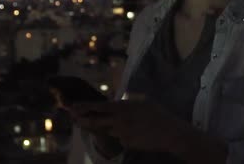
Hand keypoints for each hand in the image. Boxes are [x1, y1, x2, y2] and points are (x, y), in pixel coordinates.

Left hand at [70, 94, 191, 152]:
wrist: (169, 133)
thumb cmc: (158, 113)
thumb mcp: (143, 100)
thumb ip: (129, 99)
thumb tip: (121, 99)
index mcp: (122, 107)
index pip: (98, 107)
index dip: (84, 107)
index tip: (73, 107)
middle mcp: (119, 121)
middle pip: (95, 122)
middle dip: (83, 120)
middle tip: (75, 119)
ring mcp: (122, 134)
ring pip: (106, 131)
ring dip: (102, 128)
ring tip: (100, 123)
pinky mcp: (126, 144)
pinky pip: (119, 139)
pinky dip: (120, 136)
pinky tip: (132, 133)